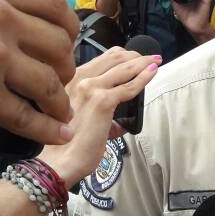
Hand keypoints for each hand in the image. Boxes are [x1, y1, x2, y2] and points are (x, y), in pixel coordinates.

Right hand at [40, 47, 160, 186]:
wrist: (58, 160)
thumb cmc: (65, 144)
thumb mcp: (75, 116)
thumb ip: (96, 111)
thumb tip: (119, 123)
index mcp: (71, 79)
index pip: (102, 58)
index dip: (122, 55)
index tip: (135, 57)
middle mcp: (80, 79)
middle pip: (115, 57)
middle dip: (136, 55)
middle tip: (150, 57)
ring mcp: (91, 88)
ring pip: (125, 68)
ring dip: (144, 62)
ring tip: (156, 61)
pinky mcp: (103, 102)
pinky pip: (130, 86)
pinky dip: (144, 77)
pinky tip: (152, 73)